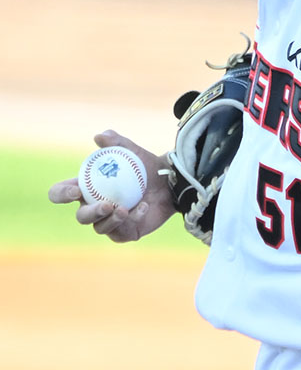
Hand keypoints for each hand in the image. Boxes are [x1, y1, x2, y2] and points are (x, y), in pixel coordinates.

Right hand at [47, 130, 175, 242]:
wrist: (171, 182)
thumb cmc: (146, 166)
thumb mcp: (132, 151)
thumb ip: (116, 142)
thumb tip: (99, 137)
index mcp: (85, 188)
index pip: (60, 193)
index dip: (62, 193)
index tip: (76, 189)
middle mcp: (93, 207)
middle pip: (81, 216)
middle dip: (91, 212)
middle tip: (107, 204)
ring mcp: (108, 222)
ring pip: (100, 227)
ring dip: (111, 219)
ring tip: (125, 209)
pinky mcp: (125, 232)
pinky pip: (122, 232)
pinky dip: (133, 220)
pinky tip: (143, 207)